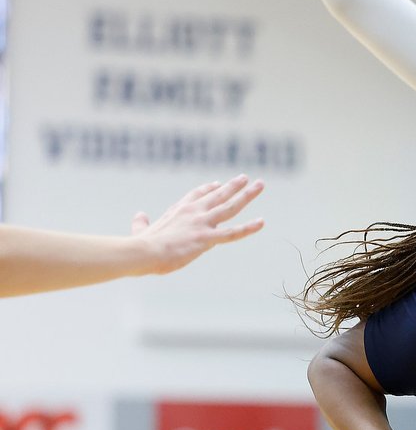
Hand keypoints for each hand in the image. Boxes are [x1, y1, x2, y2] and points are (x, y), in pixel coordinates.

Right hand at [131, 175, 263, 274]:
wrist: (143, 252)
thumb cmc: (141, 245)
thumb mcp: (141, 230)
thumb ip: (141, 222)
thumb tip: (139, 215)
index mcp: (178, 210)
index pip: (197, 195)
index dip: (208, 189)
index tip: (218, 183)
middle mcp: (193, 212)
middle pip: (218, 195)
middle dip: (233, 186)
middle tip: (246, 178)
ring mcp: (202, 223)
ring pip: (230, 207)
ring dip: (246, 195)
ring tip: (260, 185)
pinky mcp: (207, 238)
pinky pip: (233, 233)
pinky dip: (248, 228)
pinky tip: (261, 222)